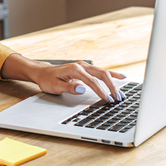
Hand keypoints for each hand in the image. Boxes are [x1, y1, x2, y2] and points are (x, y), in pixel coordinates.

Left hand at [1, 54, 125, 101]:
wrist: (43, 73)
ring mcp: (84, 66)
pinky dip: (111, 75)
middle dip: (111, 86)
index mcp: (74, 69)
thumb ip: (69, 88)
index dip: (101, 91)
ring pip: (103, 72)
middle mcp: (81, 65)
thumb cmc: (48, 80)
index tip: (108, 99)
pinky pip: (101, 71)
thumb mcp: (55, 86)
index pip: (91, 81)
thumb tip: (82, 89)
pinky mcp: (86, 68)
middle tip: (118, 98)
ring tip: (122, 92)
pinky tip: (121, 77)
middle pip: (101, 74)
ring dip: (113, 82)